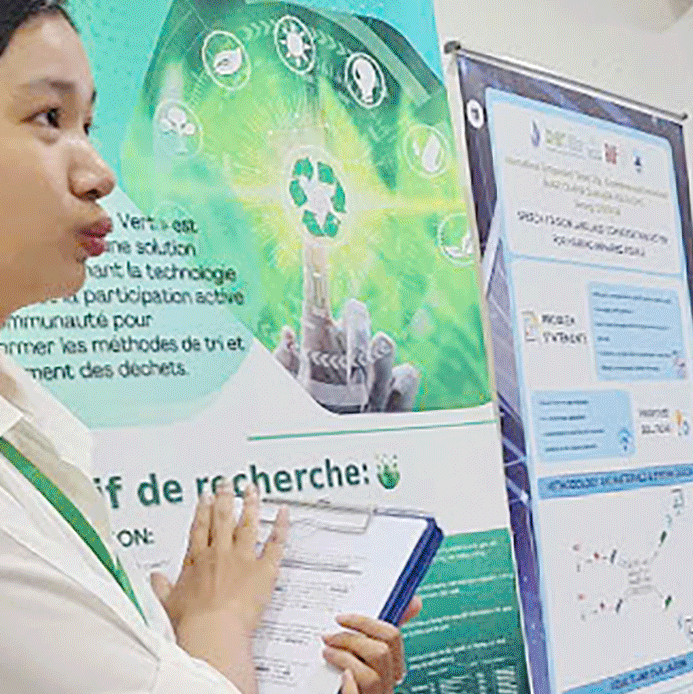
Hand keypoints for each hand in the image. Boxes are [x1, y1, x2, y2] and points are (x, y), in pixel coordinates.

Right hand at [151, 482, 285, 639]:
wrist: (211, 631)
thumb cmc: (192, 623)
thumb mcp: (169, 604)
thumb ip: (162, 588)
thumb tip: (156, 579)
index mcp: (196, 562)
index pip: (199, 529)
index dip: (202, 511)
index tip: (205, 497)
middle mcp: (218, 555)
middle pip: (221, 519)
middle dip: (224, 499)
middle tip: (227, 485)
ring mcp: (241, 559)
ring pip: (247, 525)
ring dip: (250, 505)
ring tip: (252, 490)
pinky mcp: (263, 570)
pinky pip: (275, 543)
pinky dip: (281, 527)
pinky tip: (283, 514)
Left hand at [294, 240, 420, 413]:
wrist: (338, 461)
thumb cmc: (308, 428)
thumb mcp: (285, 400)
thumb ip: (282, 366)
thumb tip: (289, 333)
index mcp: (316, 344)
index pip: (315, 296)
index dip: (316, 264)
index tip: (314, 233)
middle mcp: (346, 349)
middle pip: (359, 314)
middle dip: (354, 334)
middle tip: (344, 361)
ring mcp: (375, 367)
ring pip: (386, 345)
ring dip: (371, 371)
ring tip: (355, 400)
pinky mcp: (399, 388)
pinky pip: (410, 374)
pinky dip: (397, 390)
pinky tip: (379, 409)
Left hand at [325, 612, 406, 693]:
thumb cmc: (347, 678)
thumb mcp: (363, 649)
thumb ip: (382, 626)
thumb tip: (414, 600)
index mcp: (393, 664)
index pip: (392, 636)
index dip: (365, 623)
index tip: (342, 618)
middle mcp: (388, 685)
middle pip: (380, 654)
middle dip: (351, 641)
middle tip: (330, 637)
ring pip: (370, 677)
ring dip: (344, 660)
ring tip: (327, 654)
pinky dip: (348, 691)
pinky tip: (338, 679)